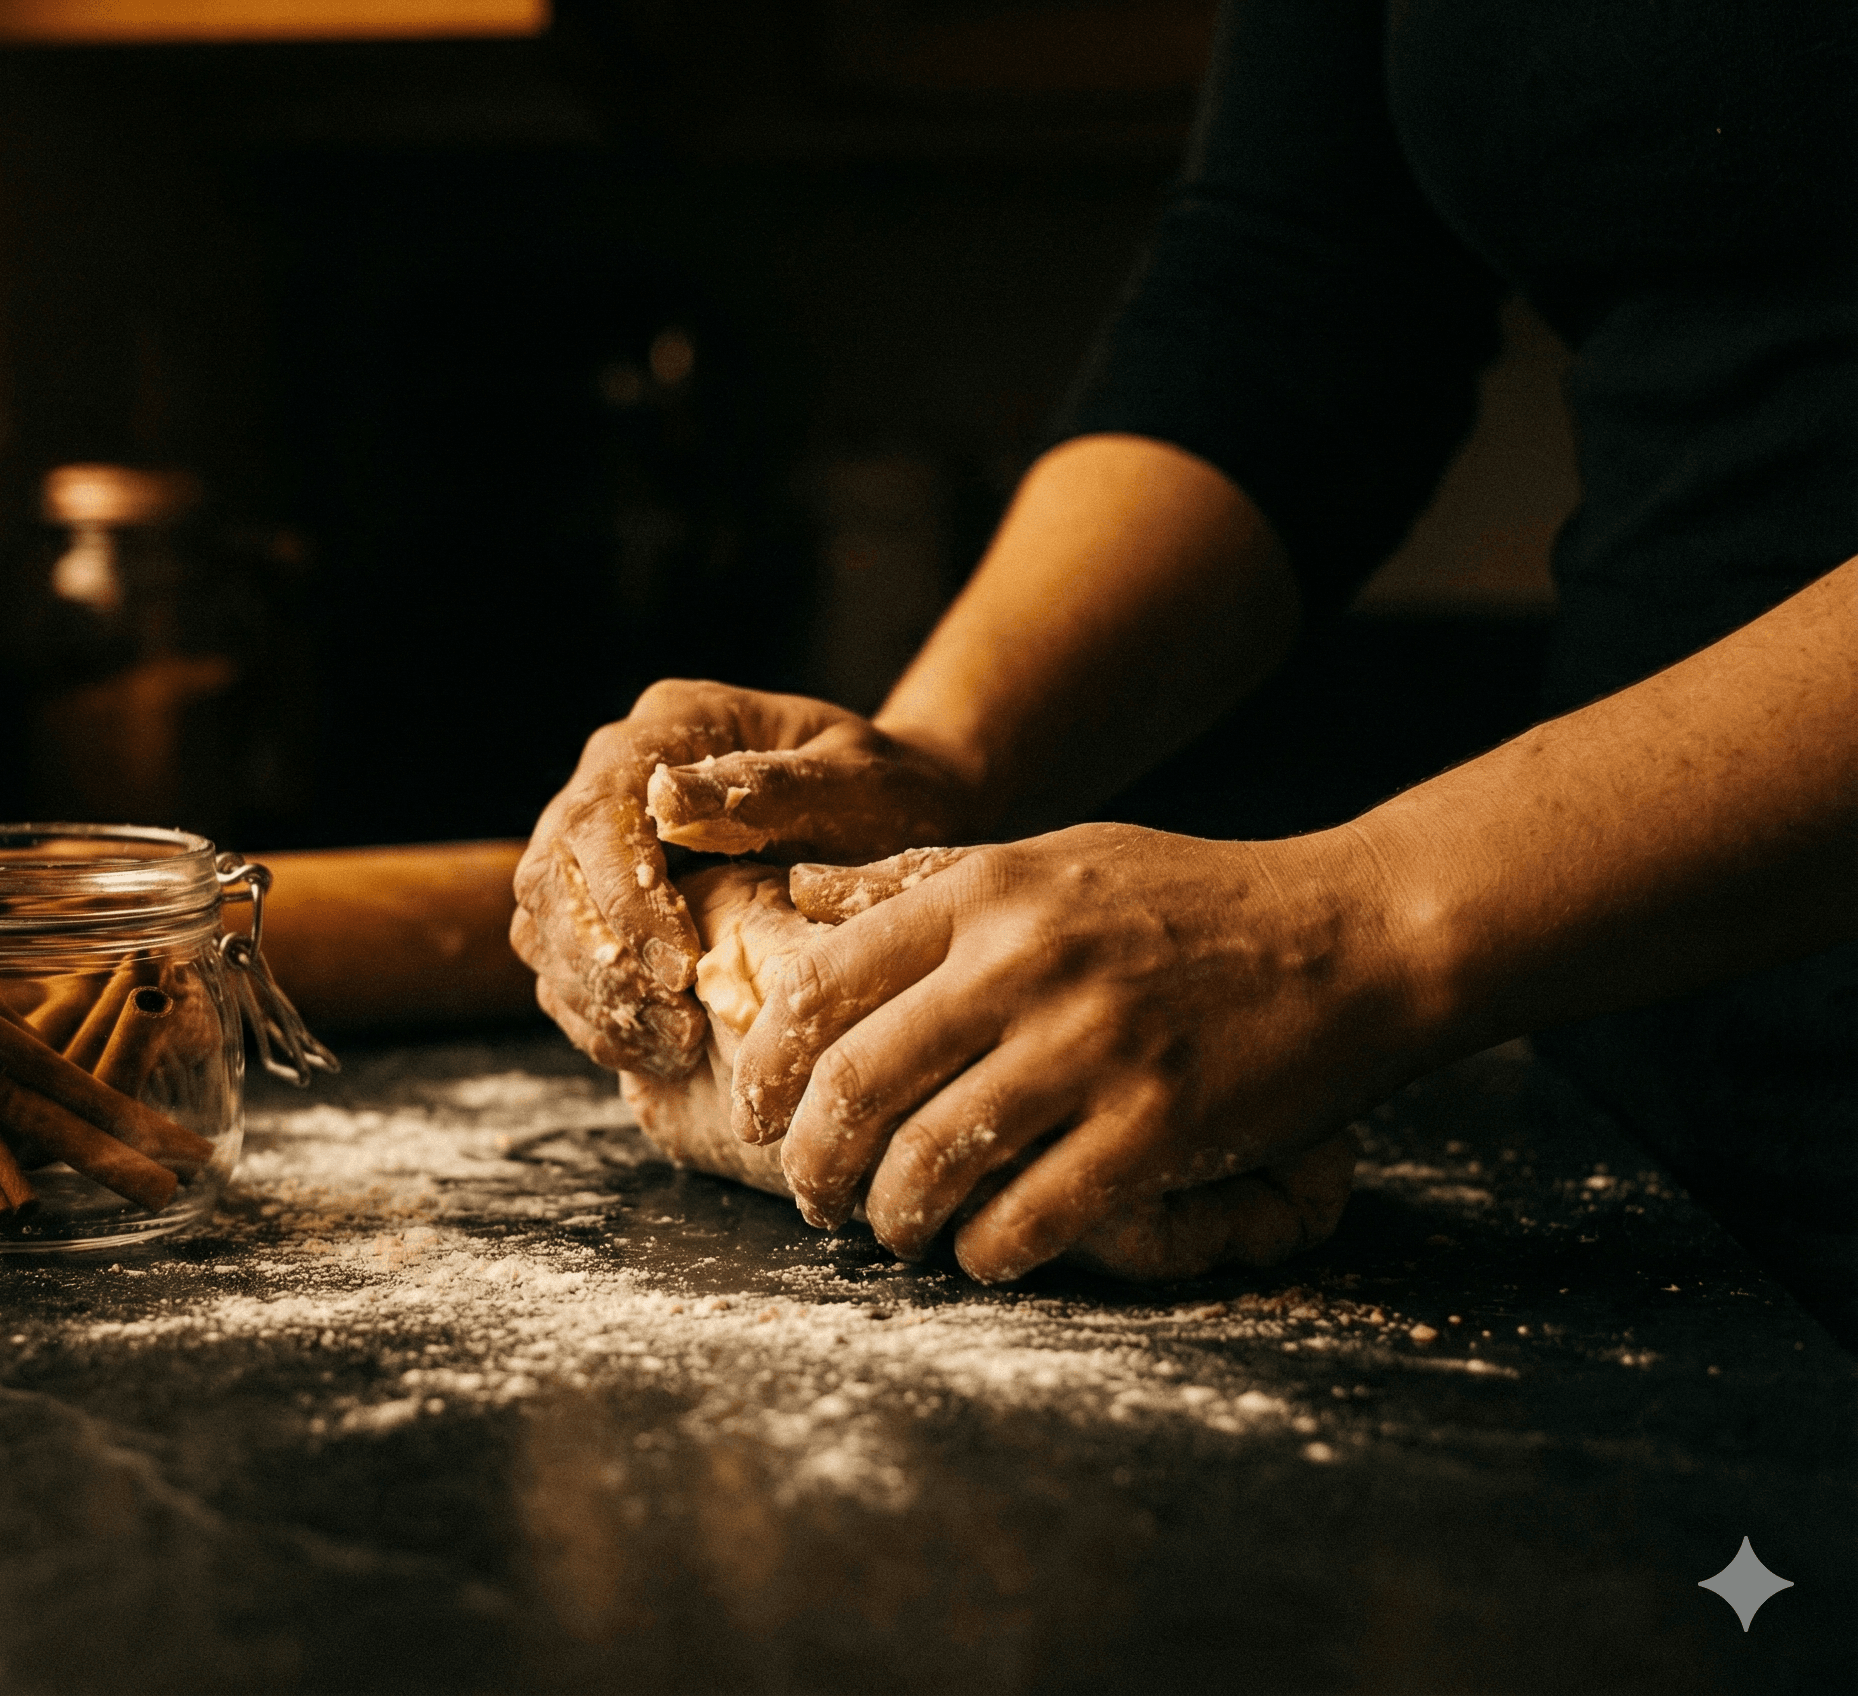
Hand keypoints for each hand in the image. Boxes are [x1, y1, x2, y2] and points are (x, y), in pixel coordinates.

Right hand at [511, 679, 975, 1077]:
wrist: (902, 820)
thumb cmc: (890, 794)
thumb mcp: (853, 781)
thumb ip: (770, 785)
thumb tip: (665, 797)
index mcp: (669, 725)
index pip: (599, 814)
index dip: (622, 898)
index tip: (679, 965)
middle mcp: (615, 778)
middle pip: (553, 877)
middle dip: (603, 961)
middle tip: (676, 1026)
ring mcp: (602, 843)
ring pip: (545, 929)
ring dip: (597, 998)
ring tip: (675, 1046)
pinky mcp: (606, 905)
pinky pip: (566, 968)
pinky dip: (602, 1017)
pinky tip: (661, 1050)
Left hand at [733, 824, 1427, 1278]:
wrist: (1359, 933)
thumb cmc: (1194, 900)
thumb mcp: (1052, 857)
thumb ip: (921, 881)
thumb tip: (798, 895)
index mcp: (986, 894)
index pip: (820, 984)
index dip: (768, 1067)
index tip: (760, 1114)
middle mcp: (1024, 962)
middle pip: (856, 1084)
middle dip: (813, 1164)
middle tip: (813, 1198)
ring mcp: (1093, 1044)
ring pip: (931, 1161)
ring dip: (893, 1220)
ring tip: (896, 1233)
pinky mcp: (1159, 1124)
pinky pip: (1031, 1215)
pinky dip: (986, 1252)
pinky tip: (984, 1254)